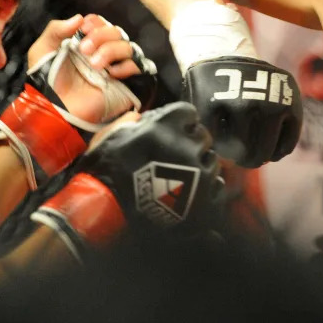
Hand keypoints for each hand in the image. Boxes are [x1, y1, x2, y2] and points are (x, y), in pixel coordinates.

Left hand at [27, 14, 153, 123]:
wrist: (54, 110)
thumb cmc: (46, 83)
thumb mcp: (42, 50)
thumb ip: (56, 29)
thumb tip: (79, 17)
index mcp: (86, 44)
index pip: (101, 23)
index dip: (95, 23)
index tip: (84, 29)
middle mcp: (103, 54)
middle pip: (116, 32)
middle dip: (101, 36)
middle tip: (83, 50)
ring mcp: (116, 70)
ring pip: (128, 47)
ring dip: (111, 50)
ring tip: (94, 65)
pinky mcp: (126, 85)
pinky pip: (139, 67)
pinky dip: (126, 66)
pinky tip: (111, 74)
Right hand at [31, 102, 223, 259]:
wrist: (107, 210)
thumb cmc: (106, 170)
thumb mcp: (115, 133)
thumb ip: (137, 121)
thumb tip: (147, 119)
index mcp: (168, 127)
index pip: (189, 113)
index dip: (180, 121)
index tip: (172, 130)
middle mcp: (188, 147)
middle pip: (202, 136)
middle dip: (190, 142)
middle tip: (173, 155)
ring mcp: (200, 174)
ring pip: (211, 160)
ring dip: (198, 164)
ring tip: (179, 176)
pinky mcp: (205, 199)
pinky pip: (216, 185)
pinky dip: (206, 186)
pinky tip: (190, 190)